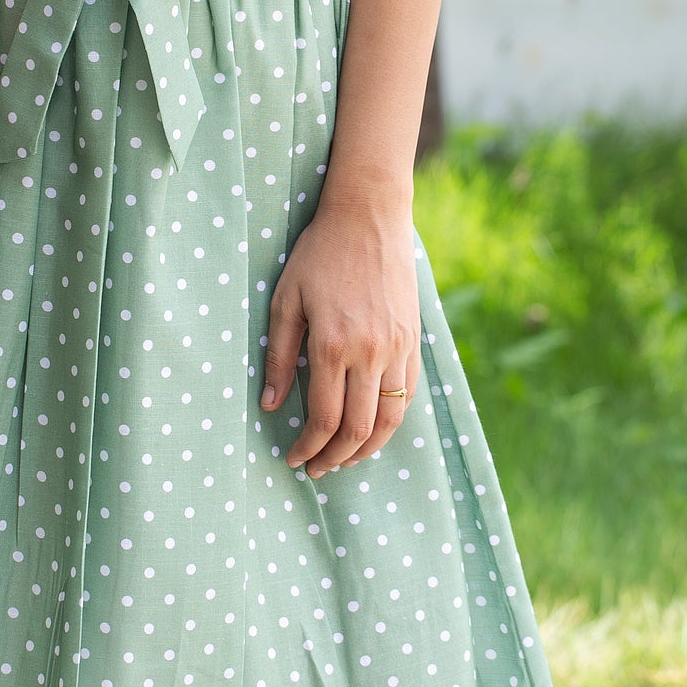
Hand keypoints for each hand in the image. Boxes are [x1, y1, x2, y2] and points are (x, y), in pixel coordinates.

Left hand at [259, 194, 421, 479]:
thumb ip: (279, 356)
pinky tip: (372, 427)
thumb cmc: (319, 254)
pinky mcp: (413, 340)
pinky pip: (408, 395)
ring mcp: (398, 348)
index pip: (324, 419)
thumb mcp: (285, 300)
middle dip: (335, 458)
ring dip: (366, 449)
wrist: (369, 217)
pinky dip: (391, 420)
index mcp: (333, 345)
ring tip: (345, 458)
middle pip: (358, 429)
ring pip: (389, 420)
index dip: (308, 447)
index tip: (294, 458)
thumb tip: (273, 404)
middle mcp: (371, 353)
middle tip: (317, 468)